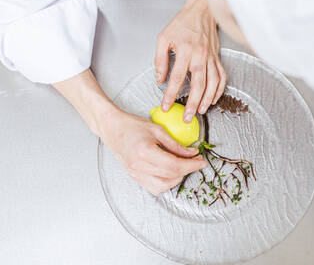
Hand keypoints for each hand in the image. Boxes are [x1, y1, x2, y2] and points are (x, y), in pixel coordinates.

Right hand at [53, 69, 206, 195]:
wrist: (112, 129)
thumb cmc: (132, 125)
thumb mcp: (158, 130)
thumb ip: (176, 144)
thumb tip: (192, 153)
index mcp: (145, 152)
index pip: (175, 165)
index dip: (192, 165)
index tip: (202, 161)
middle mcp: (139, 166)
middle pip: (171, 176)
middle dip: (188, 170)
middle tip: (195, 161)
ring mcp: (135, 174)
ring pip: (163, 186)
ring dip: (177, 178)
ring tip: (182, 166)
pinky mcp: (135, 177)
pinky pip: (154, 187)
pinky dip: (166, 182)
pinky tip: (171, 171)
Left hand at [155, 0, 226, 122]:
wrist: (201, 11)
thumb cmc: (182, 23)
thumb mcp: (163, 38)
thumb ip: (160, 59)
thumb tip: (159, 78)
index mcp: (184, 50)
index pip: (176, 77)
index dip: (171, 94)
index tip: (166, 105)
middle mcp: (200, 55)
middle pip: (198, 84)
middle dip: (192, 103)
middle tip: (187, 117)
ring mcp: (211, 58)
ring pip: (212, 83)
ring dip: (207, 99)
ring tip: (200, 111)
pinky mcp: (217, 58)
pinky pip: (221, 77)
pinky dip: (219, 90)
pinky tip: (213, 99)